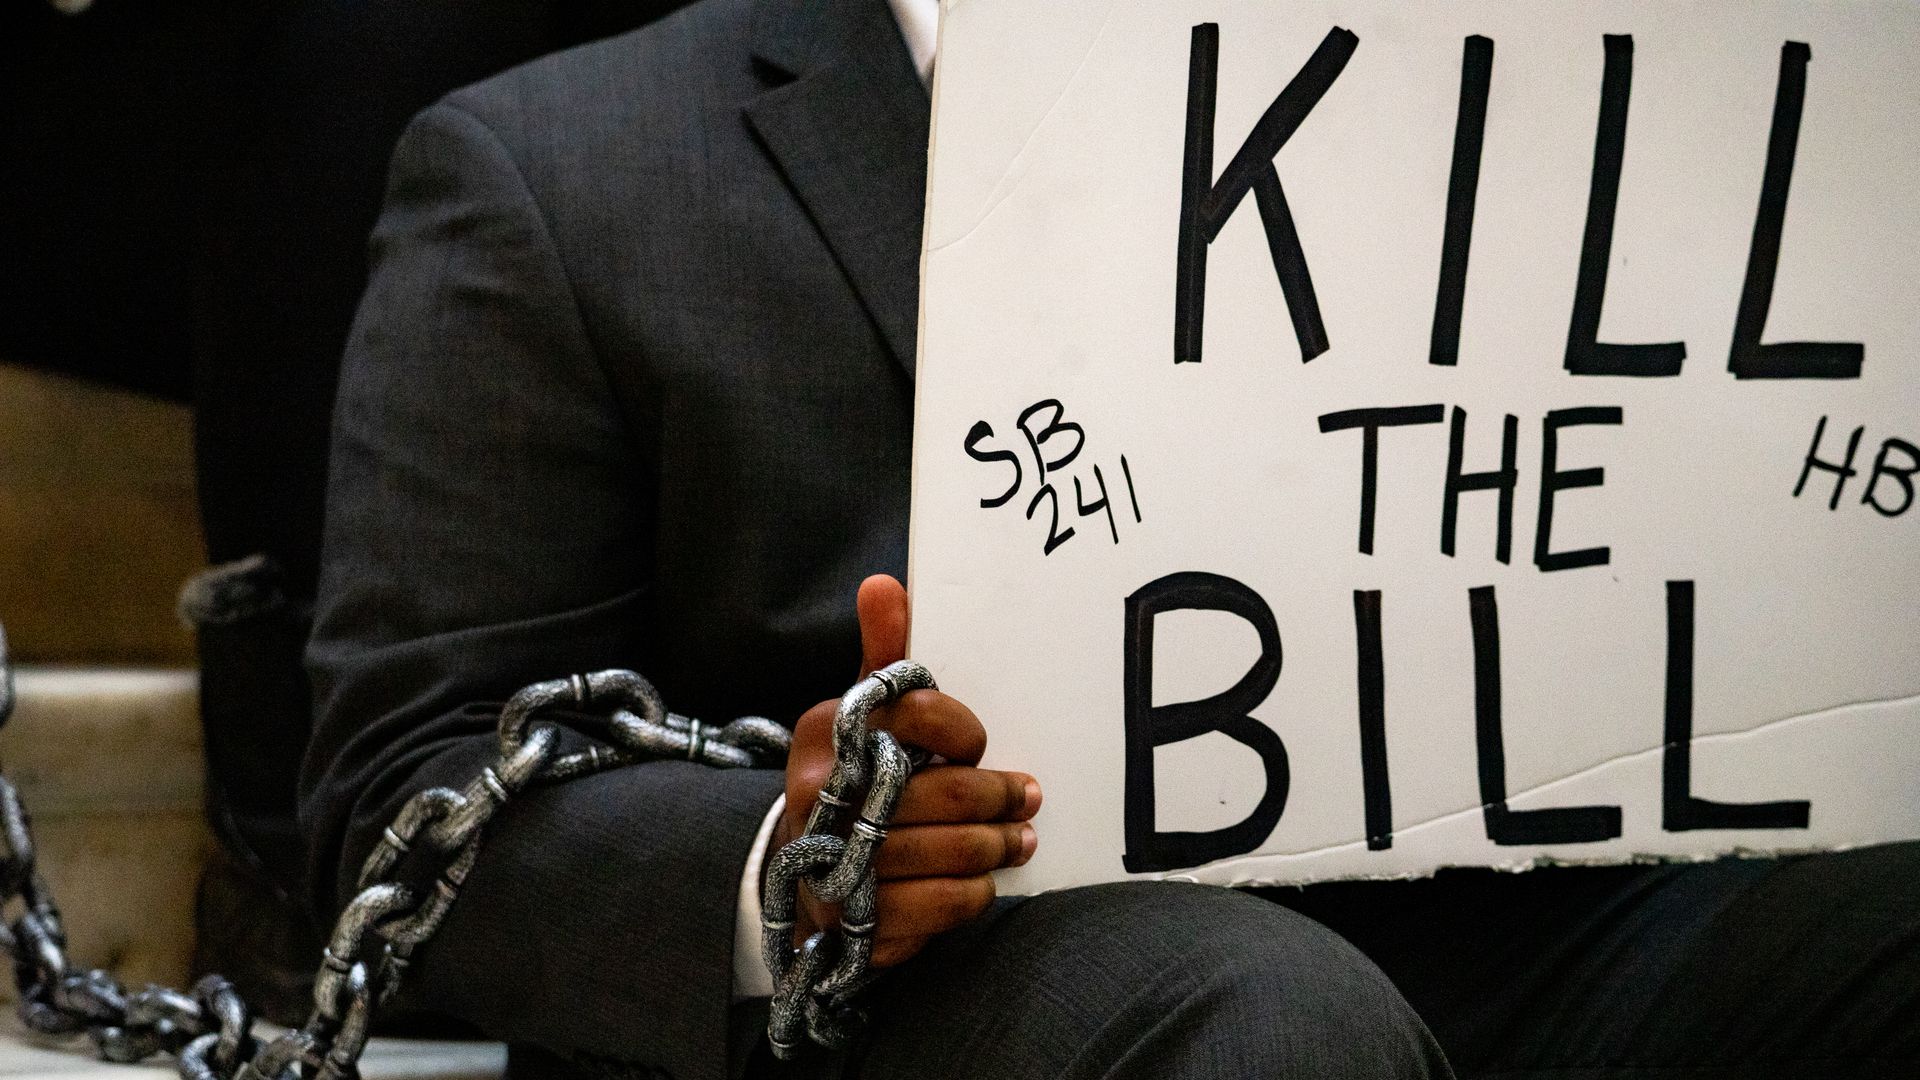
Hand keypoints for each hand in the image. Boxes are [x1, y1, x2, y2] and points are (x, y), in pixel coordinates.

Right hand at [772, 575, 1039, 967]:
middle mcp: (822, 794)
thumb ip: (884, 653)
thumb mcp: (865, 709)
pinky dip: (970, 894)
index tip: (981, 743)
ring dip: (995, 846)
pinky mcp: (851, 916)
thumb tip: (884, 583)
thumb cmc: (856, 772)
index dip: (963, 730)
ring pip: (944, 851)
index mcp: (830, 731)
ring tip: (1019, 840)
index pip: (916, 715)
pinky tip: (985, 881)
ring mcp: (833, 859)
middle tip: (1029, 797)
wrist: (807, 864)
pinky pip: (931, 907)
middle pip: (940, 793)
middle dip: (999, 796)